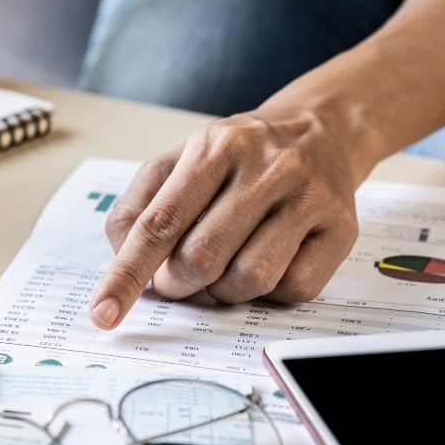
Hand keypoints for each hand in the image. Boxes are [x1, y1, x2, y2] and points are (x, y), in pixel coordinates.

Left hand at [88, 107, 362, 328]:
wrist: (322, 131)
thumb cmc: (238, 158)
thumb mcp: (179, 162)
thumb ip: (139, 206)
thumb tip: (122, 258)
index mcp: (214, 147)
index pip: (158, 224)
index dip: (126, 274)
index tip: (103, 312)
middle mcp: (266, 168)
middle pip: (201, 259)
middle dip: (179, 284)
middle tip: (179, 279)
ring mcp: (308, 198)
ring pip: (248, 280)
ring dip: (224, 292)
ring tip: (225, 267)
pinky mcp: (341, 229)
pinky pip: (292, 290)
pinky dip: (269, 293)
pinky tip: (267, 261)